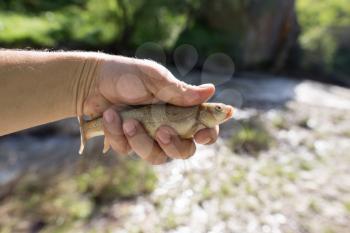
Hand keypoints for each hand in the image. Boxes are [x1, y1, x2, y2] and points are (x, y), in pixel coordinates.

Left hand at [83, 55, 218, 163]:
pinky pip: (128, 150)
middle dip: (174, 145)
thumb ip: (180, 91)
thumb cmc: (128, 76)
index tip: (200, 135)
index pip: (204, 128)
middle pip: (184, 152)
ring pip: (156, 157)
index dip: (207, 135)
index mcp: (181, 110)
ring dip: (141, 140)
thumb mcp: (154, 79)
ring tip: (126, 120)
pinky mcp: (128, 144)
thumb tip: (211, 90)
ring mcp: (148, 138)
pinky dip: (117, 133)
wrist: (93, 82)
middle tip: (161, 130)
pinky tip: (110, 116)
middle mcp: (169, 127)